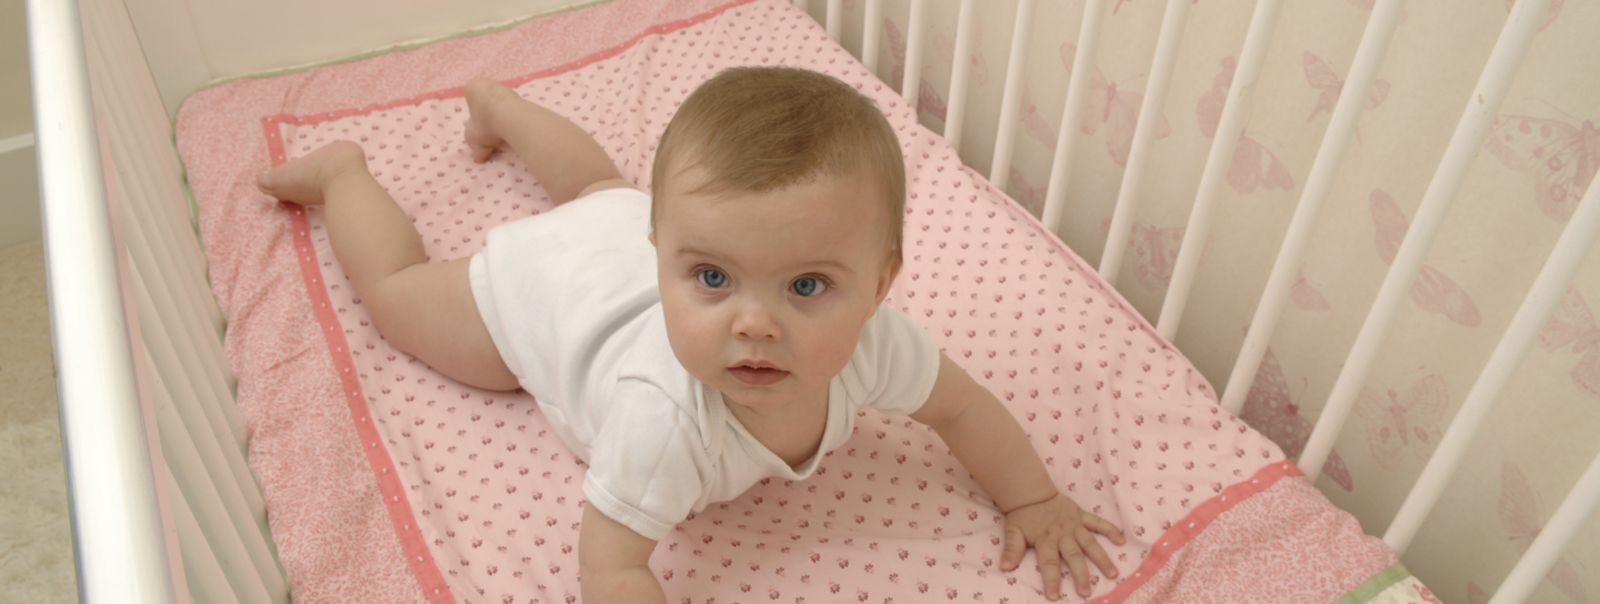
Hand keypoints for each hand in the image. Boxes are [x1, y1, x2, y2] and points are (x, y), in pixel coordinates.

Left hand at [999, 493, 1125, 600]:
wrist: (1030, 490)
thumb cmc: (1022, 515)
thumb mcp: (1013, 531)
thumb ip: (1012, 549)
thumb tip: (1004, 567)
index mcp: (1045, 539)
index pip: (1048, 563)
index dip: (1051, 580)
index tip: (1054, 596)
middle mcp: (1062, 534)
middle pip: (1073, 556)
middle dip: (1080, 575)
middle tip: (1086, 592)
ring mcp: (1074, 524)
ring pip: (1090, 543)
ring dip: (1101, 558)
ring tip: (1112, 573)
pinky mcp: (1081, 515)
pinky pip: (1098, 522)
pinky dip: (1110, 529)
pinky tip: (1121, 541)